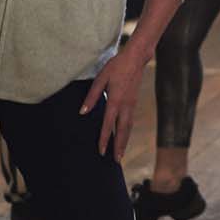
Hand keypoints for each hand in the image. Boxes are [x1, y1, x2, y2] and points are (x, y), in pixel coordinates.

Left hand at [80, 45, 147, 160]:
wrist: (136, 59)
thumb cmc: (116, 67)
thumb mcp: (100, 79)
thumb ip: (91, 96)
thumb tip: (82, 112)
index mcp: (115, 100)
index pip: (108, 124)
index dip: (104, 139)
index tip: (101, 151)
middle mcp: (125, 105)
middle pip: (122, 130)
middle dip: (119, 146)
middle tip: (116, 161)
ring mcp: (132, 104)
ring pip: (128, 127)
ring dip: (125, 141)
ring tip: (120, 154)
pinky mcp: (134, 102)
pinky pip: (131, 121)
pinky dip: (127, 132)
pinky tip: (124, 136)